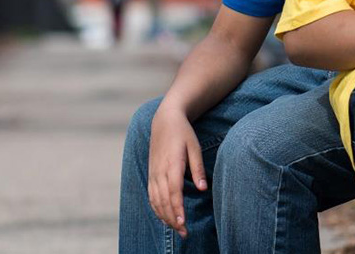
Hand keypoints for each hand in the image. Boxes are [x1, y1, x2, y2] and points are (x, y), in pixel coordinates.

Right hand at [148, 107, 207, 237]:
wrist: (164, 121)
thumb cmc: (183, 133)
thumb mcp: (194, 147)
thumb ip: (198, 168)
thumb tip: (204, 189)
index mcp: (172, 164)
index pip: (173, 192)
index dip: (177, 209)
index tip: (183, 222)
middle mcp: (159, 171)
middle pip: (164, 200)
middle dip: (173, 219)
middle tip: (185, 233)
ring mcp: (153, 173)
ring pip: (156, 201)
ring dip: (165, 217)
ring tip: (177, 229)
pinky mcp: (151, 174)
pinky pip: (151, 196)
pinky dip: (157, 209)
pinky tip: (164, 218)